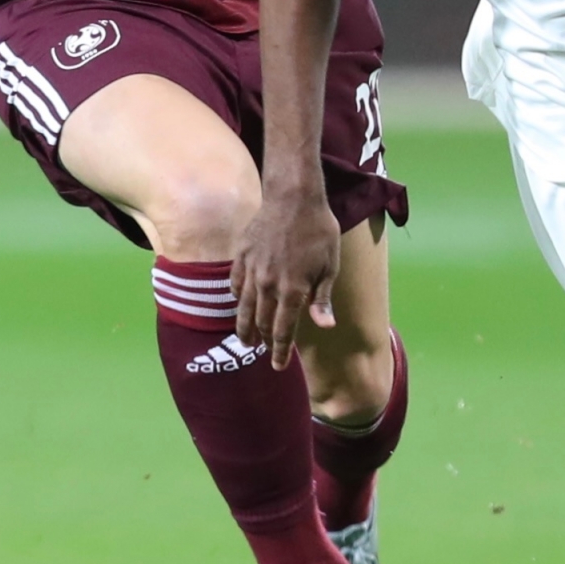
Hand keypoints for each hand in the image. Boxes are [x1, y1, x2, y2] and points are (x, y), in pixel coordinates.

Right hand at [233, 190, 343, 368]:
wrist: (293, 197)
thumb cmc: (319, 231)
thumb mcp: (329, 266)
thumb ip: (322, 298)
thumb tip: (324, 326)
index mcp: (293, 290)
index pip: (283, 331)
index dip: (280, 351)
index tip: (279, 366)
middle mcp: (268, 285)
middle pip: (261, 322)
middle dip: (262, 341)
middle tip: (262, 352)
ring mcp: (252, 270)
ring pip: (243, 307)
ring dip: (244, 327)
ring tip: (244, 340)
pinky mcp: (241, 256)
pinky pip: (235, 283)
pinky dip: (236, 298)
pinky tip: (238, 304)